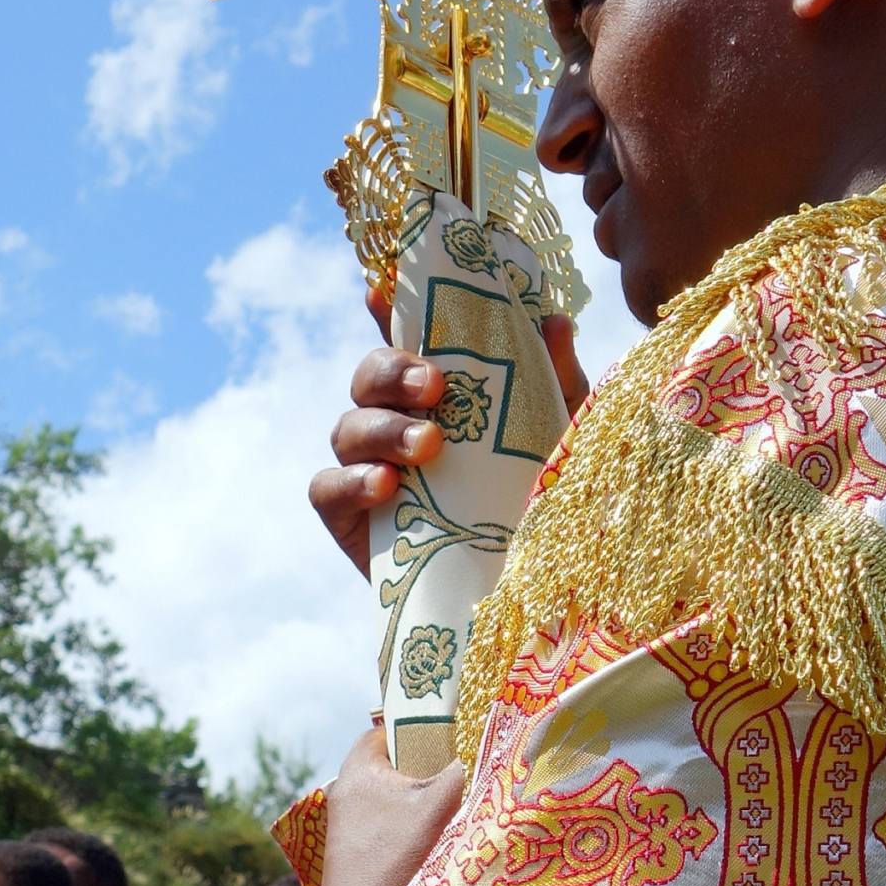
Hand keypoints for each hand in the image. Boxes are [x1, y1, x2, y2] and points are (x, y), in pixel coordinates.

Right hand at [309, 284, 588, 573]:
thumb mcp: (559, 440)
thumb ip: (556, 383)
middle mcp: (395, 421)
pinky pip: (327, 486)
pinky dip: (351, 480)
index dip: (389, 310)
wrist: (518, 592)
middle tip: (434, 387)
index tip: (383, 293)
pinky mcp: (348, 517)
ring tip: (428, 447)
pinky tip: (384, 486)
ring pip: (347, 425)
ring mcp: (366, 467)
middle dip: (393, 371)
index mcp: (438, 395)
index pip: (405, 339)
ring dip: (383, 428)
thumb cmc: (536, 503)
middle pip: (368, 374)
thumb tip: (556, 322)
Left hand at [321, 725, 464, 885]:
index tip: (442, 739)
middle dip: (418, 765)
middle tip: (448, 773)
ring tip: (439, 806)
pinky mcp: (347, 842)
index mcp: (358, 766)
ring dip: (411, 797)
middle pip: (388, 762)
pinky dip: (400, 819)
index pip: (384, 730)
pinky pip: (379, 817)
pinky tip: (421, 836)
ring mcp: (343, 817)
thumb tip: (483, 748)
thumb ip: (459, 772)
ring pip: (385, 792)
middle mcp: (344, 787)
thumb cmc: (394, 851)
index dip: (414, 729)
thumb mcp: (436, 806)